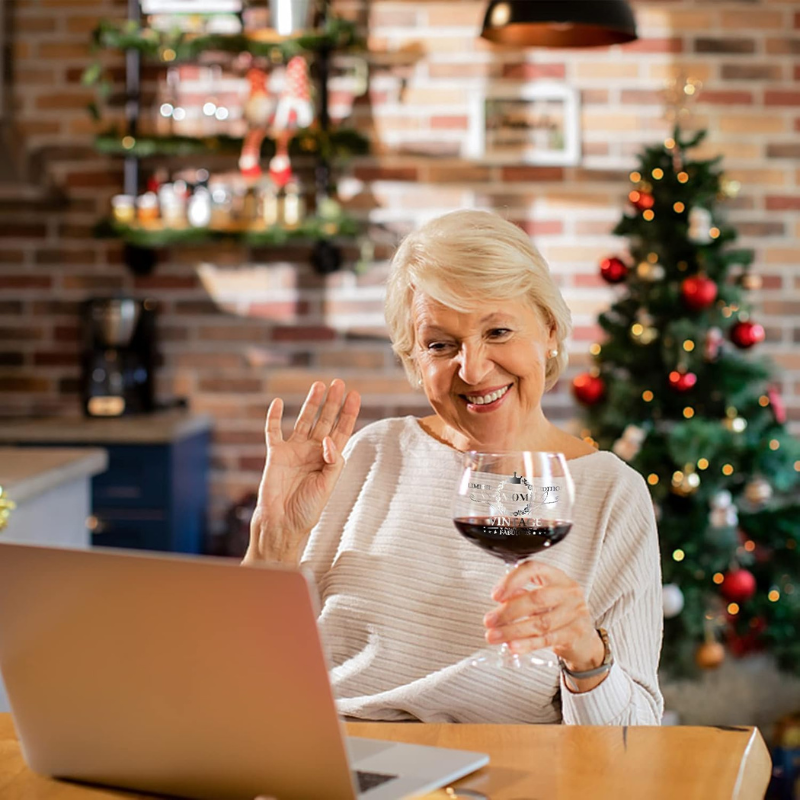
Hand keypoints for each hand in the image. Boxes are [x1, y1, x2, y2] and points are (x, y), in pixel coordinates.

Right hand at [244, 379, 360, 564]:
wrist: (282, 523)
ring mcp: (294, 451)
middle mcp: (312, 451)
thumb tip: (328, 439)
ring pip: (304, 420)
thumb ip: (333, 462)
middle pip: (325, 420)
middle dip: (332, 403)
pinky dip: (274, 417)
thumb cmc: (308, 509)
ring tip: (318, 385)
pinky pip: (273, 431)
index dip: (348, 413)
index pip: (341, 430)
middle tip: (338, 383)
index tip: (355, 395)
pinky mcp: (275, 454)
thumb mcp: (328, 486)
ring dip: (311, 404)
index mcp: (329, 459)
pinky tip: (279, 402)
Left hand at [483, 561, 603, 672]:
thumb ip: (522, 595)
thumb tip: (500, 600)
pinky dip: (527, 644)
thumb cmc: (558, 613)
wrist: (584, 640)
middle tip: (489, 620)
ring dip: (512, 630)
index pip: (533, 569)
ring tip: (494, 636)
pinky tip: (512, 646)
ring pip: (540, 622)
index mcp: (556, 576)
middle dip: (508, 611)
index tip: (495, 595)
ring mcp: (575, 612)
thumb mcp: (542, 599)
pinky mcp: (576, 633)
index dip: (512, 580)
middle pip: (536, 599)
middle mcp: (569, 591)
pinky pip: (546, 639)